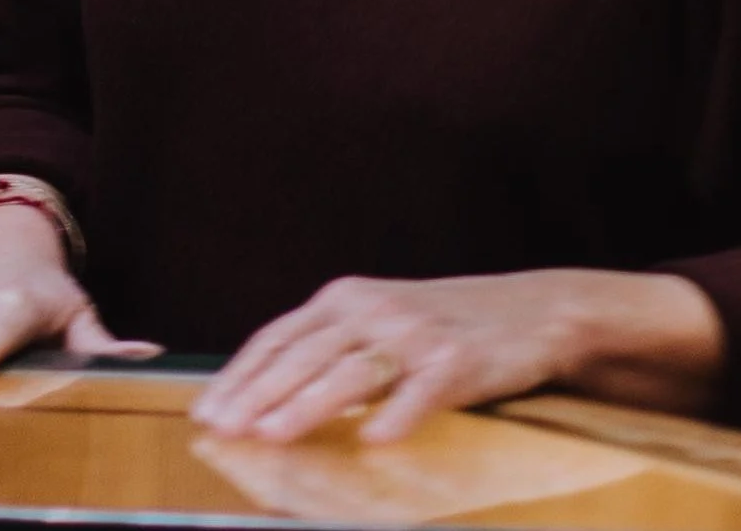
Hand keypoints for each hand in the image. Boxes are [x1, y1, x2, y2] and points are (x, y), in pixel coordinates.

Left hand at [190, 270, 720, 443]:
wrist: (533, 308)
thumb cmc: (443, 324)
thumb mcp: (377, 321)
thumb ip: (328, 347)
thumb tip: (264, 396)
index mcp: (344, 299)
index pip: (277, 338)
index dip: (239, 375)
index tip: (207, 410)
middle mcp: (373, 309)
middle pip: (303, 356)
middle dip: (258, 395)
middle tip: (225, 430)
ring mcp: (415, 334)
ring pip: (350, 374)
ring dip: (307, 406)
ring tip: (273, 435)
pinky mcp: (457, 362)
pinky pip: (420, 393)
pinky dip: (396, 417)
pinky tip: (375, 441)